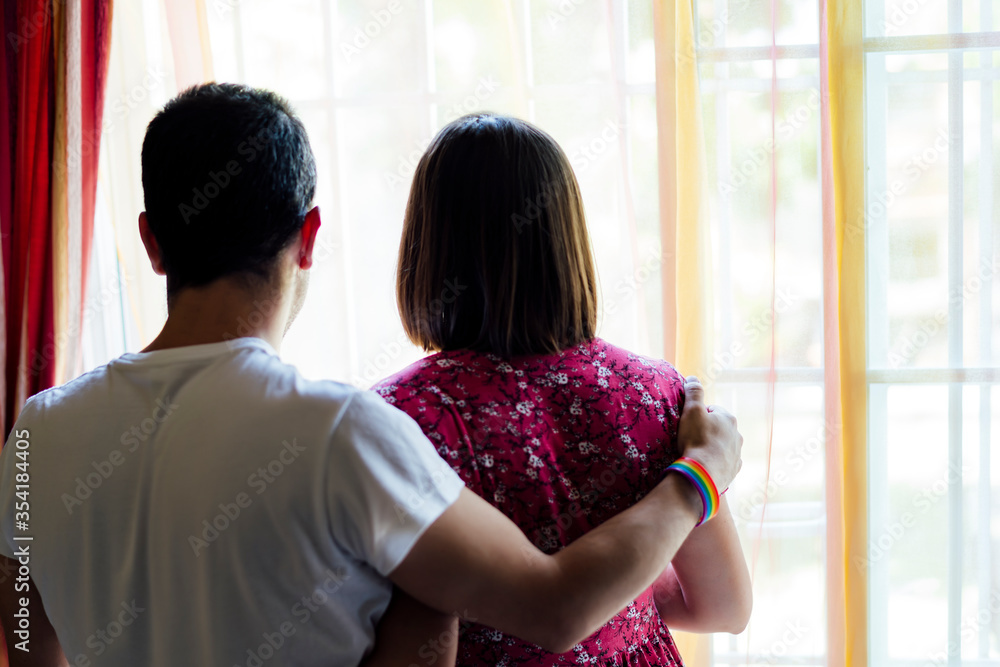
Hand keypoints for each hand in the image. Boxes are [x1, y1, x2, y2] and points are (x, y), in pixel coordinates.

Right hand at [676, 376, 742, 490]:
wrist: (703, 472)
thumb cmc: (697, 439)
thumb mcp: (692, 410)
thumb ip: (693, 392)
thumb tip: (692, 378)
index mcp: (728, 418)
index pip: (712, 410)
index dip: (699, 415)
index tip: (689, 423)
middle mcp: (737, 435)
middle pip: (720, 428)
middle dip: (708, 431)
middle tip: (691, 438)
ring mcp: (737, 453)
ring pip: (724, 445)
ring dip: (713, 446)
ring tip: (698, 452)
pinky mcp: (734, 469)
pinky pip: (725, 462)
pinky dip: (717, 462)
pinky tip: (706, 464)